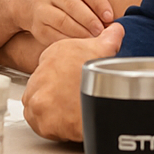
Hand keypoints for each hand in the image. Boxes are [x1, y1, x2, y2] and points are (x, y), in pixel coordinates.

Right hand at [15, 0, 116, 44]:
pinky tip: (77, 45)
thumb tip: (109, 19)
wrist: (28, 2)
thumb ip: (91, 0)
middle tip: (102, 32)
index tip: (109, 18)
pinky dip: (68, 41)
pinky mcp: (38, 27)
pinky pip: (55, 36)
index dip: (101, 5)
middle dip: (91, 22)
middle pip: (74, 8)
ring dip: (81, 34)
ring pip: (64, 23)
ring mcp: (43, 9)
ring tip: (93, 40)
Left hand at [22, 23, 123, 141]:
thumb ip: (109, 36)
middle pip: (41, 84)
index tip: (69, 80)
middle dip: (53, 92)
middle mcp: (41, 75)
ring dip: (49, 109)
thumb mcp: (106, 48)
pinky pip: (39, 124)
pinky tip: (65, 120)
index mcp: (53, 54)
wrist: (104, 103)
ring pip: (37, 104)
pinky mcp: (40, 120)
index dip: (61, 73)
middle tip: (70, 98)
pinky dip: (50, 125)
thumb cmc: (103, 78)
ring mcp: (38, 99)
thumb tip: (115, 29)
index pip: (48, 62)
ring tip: (68, 111)